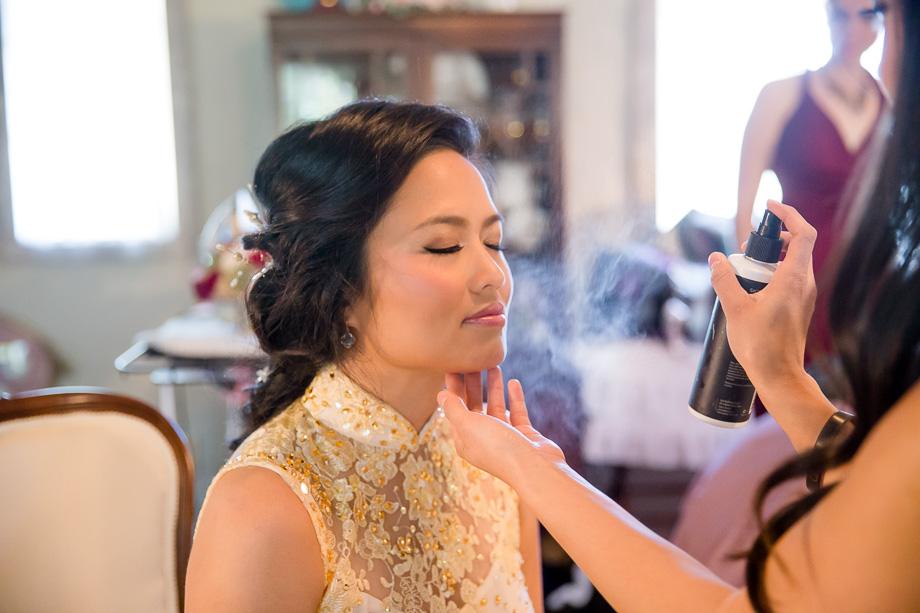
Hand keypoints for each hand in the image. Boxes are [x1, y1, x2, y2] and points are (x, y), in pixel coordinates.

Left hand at [441, 367, 564, 485]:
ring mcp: (504, 437)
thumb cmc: (498, 448)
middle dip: (472, 384)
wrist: (534, 467)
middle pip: (474, 406)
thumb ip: (454, 408)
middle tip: (472, 361)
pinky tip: (513, 382)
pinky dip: (514, 397)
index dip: (453, 388)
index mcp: (465, 440)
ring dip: (493, 387)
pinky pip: (516, 412)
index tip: (453, 366)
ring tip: (493, 366)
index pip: (455, 409)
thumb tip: (440, 395)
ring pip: (495, 407)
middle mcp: (483, 439)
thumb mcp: (469, 425)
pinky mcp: (523, 434)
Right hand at [709, 199, 815, 390]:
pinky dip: (775, 272)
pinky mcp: (800, 307)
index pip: (803, 234)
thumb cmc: (760, 345)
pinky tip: (753, 287)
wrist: (779, 376)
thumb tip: (715, 258)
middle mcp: (805, 284)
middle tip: (748, 243)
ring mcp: (805, 296)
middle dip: (775, 236)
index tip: (769, 208)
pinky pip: (791, 279)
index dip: (789, 215)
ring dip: (774, 256)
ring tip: (747, 265)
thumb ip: (724, 279)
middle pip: (799, 246)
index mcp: (794, 279)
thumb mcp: (734, 309)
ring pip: (795, 263)